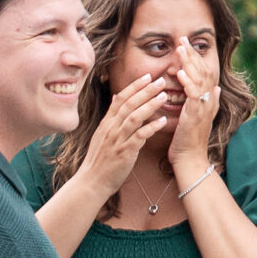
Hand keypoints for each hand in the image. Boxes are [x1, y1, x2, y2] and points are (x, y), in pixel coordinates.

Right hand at [83, 71, 173, 197]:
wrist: (92, 181)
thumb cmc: (99, 160)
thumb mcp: (101, 134)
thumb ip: (110, 116)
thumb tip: (116, 97)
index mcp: (107, 123)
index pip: (121, 98)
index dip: (134, 86)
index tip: (147, 76)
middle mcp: (111, 128)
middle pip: (129, 104)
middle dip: (146, 90)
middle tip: (161, 80)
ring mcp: (117, 139)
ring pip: (134, 117)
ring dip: (150, 105)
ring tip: (164, 96)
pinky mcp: (125, 152)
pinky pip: (140, 136)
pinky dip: (151, 127)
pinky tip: (163, 121)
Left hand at [166, 39, 219, 185]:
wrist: (190, 160)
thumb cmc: (187, 141)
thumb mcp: (196, 117)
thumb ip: (205, 102)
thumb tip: (217, 89)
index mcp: (210, 100)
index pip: (206, 72)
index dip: (197, 58)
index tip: (186, 44)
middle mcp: (210, 101)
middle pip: (204, 71)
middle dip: (192, 54)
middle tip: (182, 39)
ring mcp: (205, 108)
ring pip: (200, 79)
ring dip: (189, 63)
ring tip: (180, 49)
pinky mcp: (196, 115)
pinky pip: (194, 95)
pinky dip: (188, 82)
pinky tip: (179, 72)